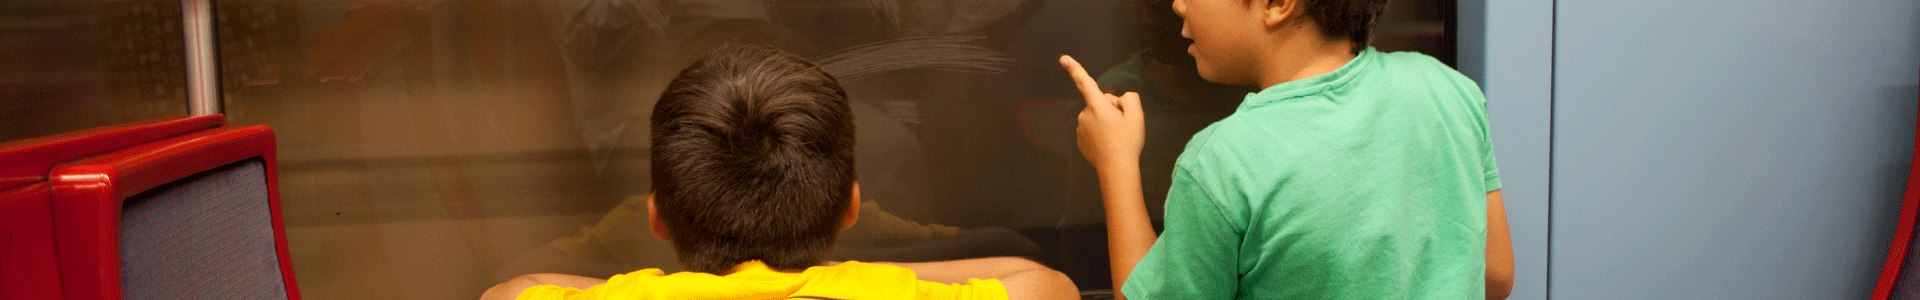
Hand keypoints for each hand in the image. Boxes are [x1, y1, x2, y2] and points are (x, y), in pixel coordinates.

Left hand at [1061, 55, 1145, 173]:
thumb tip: (1120, 99)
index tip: (1063, 58)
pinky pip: (1092, 129)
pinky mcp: (1080, 140)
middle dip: (1111, 108)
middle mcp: (1085, 115)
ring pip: (1096, 116)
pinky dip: (1100, 133)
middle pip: (1100, 102)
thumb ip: (1130, 99)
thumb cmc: (1128, 142)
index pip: (1085, 83)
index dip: (1075, 69)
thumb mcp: (1137, 116)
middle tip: (1123, 125)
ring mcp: (1080, 129)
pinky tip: (1109, 143)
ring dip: (1106, 121)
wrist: (1117, 170)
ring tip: (1117, 136)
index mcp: (1097, 106)